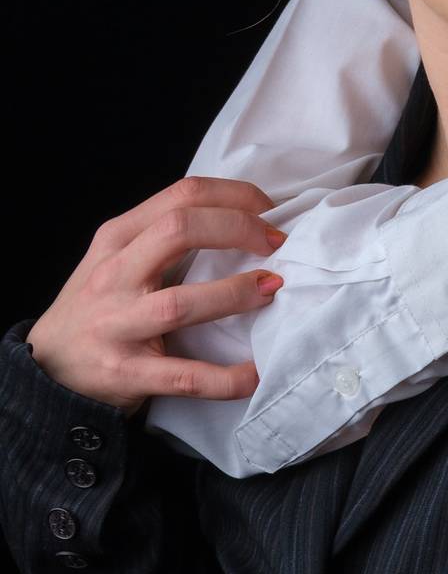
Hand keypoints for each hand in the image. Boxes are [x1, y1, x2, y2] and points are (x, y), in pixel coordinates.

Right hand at [26, 177, 287, 414]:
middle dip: (239, 229)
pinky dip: (223, 377)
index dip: (236, 197)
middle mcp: (114, 275)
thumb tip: (247, 218)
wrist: (44, 369)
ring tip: (272, 290)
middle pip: (180, 230)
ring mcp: (117, 326)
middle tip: (277, 243)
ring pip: (180, 303)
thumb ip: (166, 235)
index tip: (271, 210)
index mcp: (117, 237)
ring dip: (235, 294)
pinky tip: (254, 373)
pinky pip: (183, 376)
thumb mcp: (119, 256)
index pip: (182, 195)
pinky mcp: (125, 374)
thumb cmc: (99, 304)